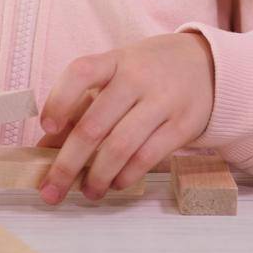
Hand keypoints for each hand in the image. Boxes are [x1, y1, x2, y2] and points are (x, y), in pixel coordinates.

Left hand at [34, 32, 214, 203]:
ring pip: (120, 147)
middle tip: (51, 189)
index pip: (81, 73)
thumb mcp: (116, 74)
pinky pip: (147, 157)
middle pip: (94, 125)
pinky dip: (126, 176)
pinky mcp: (183, 125)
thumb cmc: (148, 73)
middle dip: (67, 164)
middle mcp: (137, 78)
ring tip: (87, 192)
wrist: (207, 65)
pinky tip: (116, 183)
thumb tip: (45, 149)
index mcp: (115, 60)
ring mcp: (162, 101)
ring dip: (97, 176)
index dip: (59, 101)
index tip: (47, 128)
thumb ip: (82, 106)